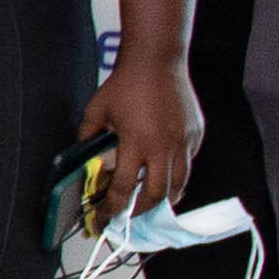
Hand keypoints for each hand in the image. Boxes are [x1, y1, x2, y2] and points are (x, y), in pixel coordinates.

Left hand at [86, 53, 197, 224]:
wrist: (156, 60)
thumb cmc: (125, 83)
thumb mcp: (96, 112)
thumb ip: (87, 138)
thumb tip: (83, 158)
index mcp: (136, 143)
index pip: (123, 189)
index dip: (110, 209)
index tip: (102, 219)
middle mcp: (163, 146)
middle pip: (156, 195)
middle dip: (139, 212)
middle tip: (127, 215)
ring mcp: (183, 141)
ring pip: (180, 185)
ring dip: (163, 199)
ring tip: (150, 203)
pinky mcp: (196, 135)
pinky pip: (188, 164)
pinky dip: (177, 175)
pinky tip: (165, 175)